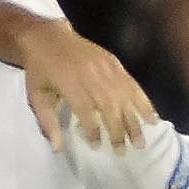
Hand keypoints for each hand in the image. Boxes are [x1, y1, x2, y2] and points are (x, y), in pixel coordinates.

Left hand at [20, 26, 154, 151]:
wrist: (49, 37)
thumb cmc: (40, 71)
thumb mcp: (36, 96)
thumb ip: (47, 122)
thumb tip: (57, 148)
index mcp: (69, 84)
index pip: (86, 112)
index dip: (92, 130)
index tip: (97, 145)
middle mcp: (90, 76)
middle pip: (109, 106)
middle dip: (118, 131)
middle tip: (123, 151)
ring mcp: (105, 67)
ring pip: (124, 97)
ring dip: (134, 121)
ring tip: (141, 141)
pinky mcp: (114, 62)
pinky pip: (132, 84)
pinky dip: (143, 101)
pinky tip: (151, 116)